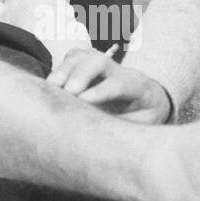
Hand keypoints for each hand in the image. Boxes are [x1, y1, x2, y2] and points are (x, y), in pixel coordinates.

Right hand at [45, 49, 173, 122]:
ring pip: (83, 57)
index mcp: (139, 88)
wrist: (148, 101)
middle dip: (81, 74)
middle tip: (68, 93)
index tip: (84, 101)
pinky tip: (51, 87)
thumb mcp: (141, 128)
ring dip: (65, 70)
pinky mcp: (88, 65)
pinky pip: (72, 58)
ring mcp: (103, 66)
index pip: (120, 84)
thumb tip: (100, 143)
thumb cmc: (142, 119)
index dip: (101, 91)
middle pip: (99, 62)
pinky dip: (60, 69)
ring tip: (52, 88)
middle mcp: (120, 72)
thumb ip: (121, 131)